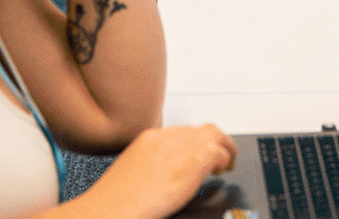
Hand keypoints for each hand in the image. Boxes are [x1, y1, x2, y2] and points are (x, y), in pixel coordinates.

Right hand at [82, 124, 238, 218]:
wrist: (111, 207)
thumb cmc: (116, 199)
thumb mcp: (132, 170)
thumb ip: (152, 163)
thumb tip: (166, 172)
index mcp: (148, 139)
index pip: (180, 132)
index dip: (192, 144)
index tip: (195, 155)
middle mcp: (166, 138)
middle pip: (198, 129)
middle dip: (211, 141)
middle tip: (218, 157)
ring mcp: (182, 146)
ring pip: (214, 134)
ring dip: (223, 147)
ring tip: (227, 162)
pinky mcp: (196, 159)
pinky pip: (220, 152)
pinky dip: (225, 159)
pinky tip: (221, 171)